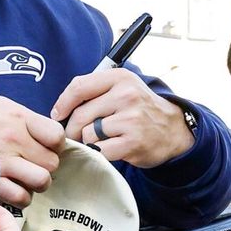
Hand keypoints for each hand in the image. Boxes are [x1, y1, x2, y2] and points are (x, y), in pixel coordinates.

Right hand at [0, 96, 65, 207]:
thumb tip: (47, 132)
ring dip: (37, 184)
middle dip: (46, 166)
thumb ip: (27, 117)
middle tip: (35, 164)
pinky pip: (20, 197)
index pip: (57, 136)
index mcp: (19, 119)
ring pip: (41, 182)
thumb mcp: (1, 105)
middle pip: (52, 163)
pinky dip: (22, 197)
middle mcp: (13, 140)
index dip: (56, 145)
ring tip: (28, 179)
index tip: (48, 146)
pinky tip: (16, 190)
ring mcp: (2, 163)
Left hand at [50, 68, 193, 167]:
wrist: (172, 130)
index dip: (62, 103)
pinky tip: (109, 149)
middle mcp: (126, 95)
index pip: (79, 87)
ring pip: (87, 134)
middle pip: (80, 115)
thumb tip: (60, 108)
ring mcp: (130, 119)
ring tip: (100, 140)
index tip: (58, 115)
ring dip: (88, 141)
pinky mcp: (132, 142)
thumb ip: (94, 90)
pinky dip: (99, 153)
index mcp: (120, 78)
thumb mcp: (122, 88)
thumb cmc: (139, 109)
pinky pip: (99, 150)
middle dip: (72, 129)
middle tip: (76, 135)